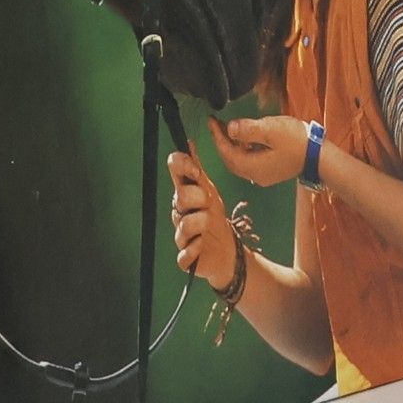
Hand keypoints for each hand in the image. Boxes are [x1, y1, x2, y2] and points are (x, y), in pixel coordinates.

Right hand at [168, 149, 237, 291]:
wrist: (227, 252)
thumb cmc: (215, 219)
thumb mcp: (210, 192)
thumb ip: (198, 171)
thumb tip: (189, 144)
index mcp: (184, 193)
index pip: (175, 171)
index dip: (183, 166)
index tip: (196, 170)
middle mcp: (179, 212)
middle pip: (180, 197)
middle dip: (199, 198)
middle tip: (209, 203)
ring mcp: (181, 236)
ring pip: (183, 225)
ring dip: (201, 223)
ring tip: (209, 225)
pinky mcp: (185, 258)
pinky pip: (184, 254)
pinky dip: (195, 250)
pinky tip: (202, 246)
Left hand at [208, 114, 308, 188]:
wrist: (320, 157)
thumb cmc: (296, 141)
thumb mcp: (271, 130)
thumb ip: (248, 130)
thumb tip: (229, 128)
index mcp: (252, 167)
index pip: (227, 152)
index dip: (216, 135)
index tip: (210, 119)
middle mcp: (255, 175)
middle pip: (230, 159)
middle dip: (221, 141)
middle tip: (216, 123)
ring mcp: (264, 176)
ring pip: (239, 161)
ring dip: (232, 145)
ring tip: (228, 127)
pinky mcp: (271, 172)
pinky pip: (249, 161)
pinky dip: (242, 149)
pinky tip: (246, 137)